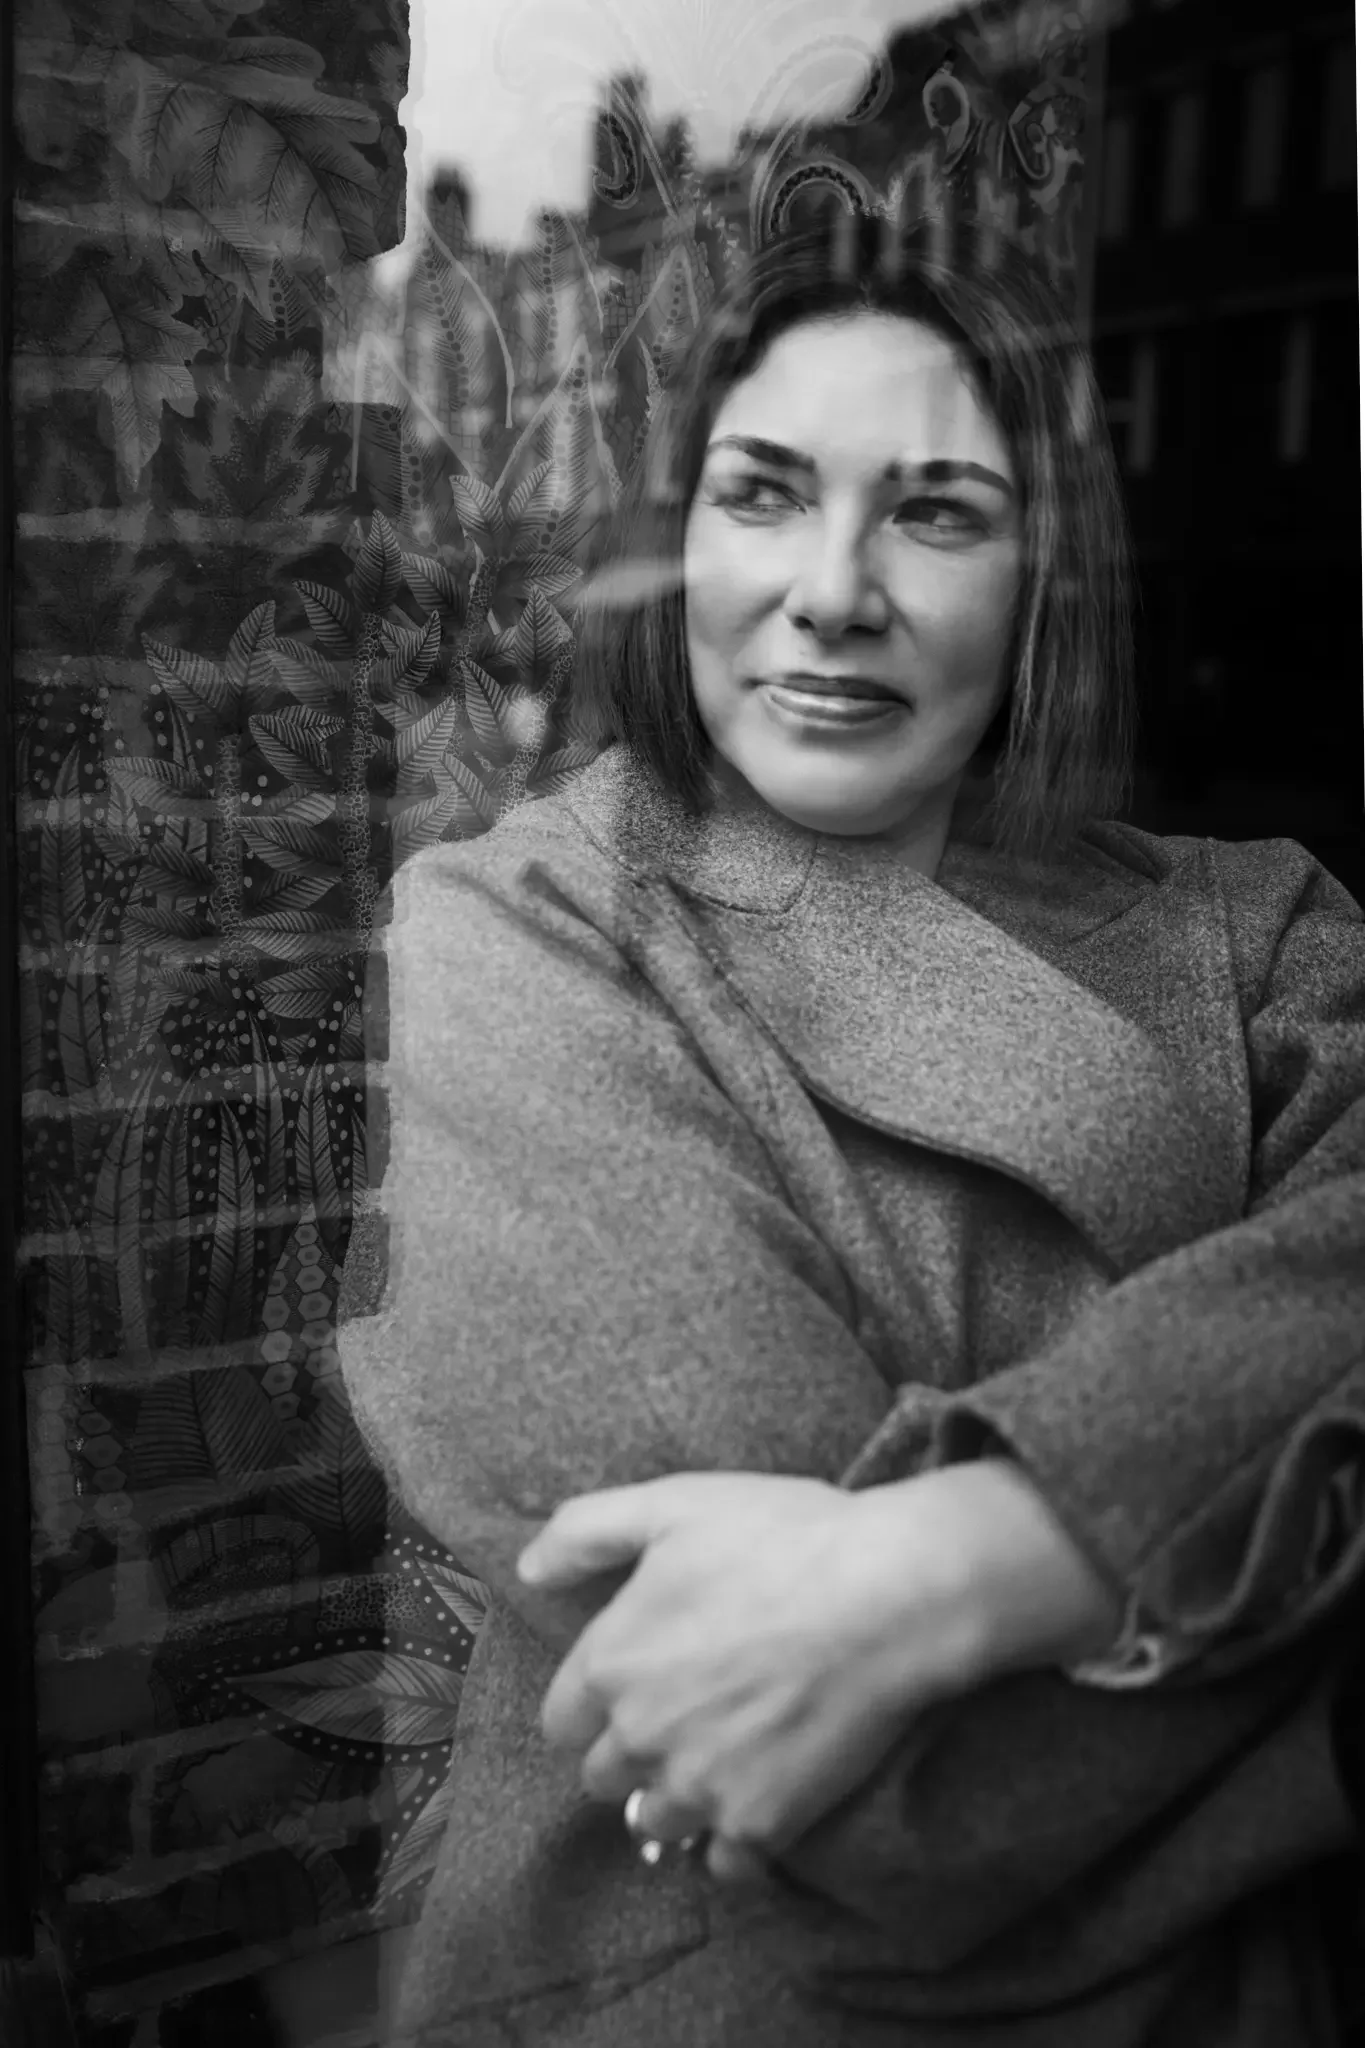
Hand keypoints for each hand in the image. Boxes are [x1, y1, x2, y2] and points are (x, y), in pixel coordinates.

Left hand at [518, 1462, 1118, 1883]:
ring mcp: (700, 1787)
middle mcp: (641, 1736)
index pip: (563, 1721)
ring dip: (677, 1796)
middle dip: (632, 1750)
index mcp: (611, 1663)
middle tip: (682, 1715)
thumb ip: (585, 1533)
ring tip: (716, 1762)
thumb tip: (527, 1569)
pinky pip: (723, 1863)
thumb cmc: (782, 1536)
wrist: (889, 1592)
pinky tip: (758, 1800)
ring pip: (657, 1821)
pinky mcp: (762, 1823)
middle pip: (604, 1777)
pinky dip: (734, 1841)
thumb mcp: (673, 1504)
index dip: (594, 1702)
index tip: (632, 1684)